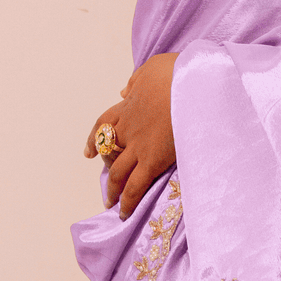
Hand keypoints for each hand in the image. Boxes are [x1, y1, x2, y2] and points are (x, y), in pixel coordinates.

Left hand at [85, 52, 177, 219]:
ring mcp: (138, 145)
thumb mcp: (153, 67)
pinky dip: (128, 202)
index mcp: (129, 105)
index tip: (89, 152)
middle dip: (106, 169)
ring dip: (113, 190)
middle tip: (106, 184)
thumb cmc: (178, 72)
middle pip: (108, 151)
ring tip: (113, 204)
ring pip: (117, 172)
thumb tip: (125, 91)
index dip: (95, 138)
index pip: (104, 123)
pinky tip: (125, 213)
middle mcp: (128, 127)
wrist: (191, 82)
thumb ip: (137, 81)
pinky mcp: (152, 160)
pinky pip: (135, 186)